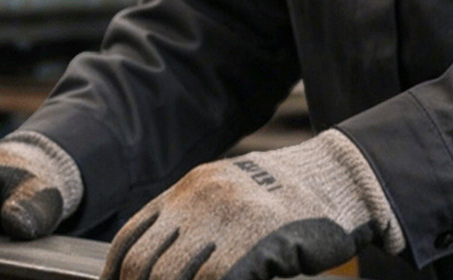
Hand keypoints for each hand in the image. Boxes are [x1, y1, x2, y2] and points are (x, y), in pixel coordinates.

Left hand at [103, 130, 404, 279]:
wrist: (336, 181)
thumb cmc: (283, 198)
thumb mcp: (227, 195)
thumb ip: (191, 222)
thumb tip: (157, 264)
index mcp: (188, 188)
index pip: (132, 238)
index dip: (116, 274)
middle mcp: (199, 199)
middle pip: (147, 265)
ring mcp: (226, 220)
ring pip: (174, 277)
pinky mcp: (254, 242)